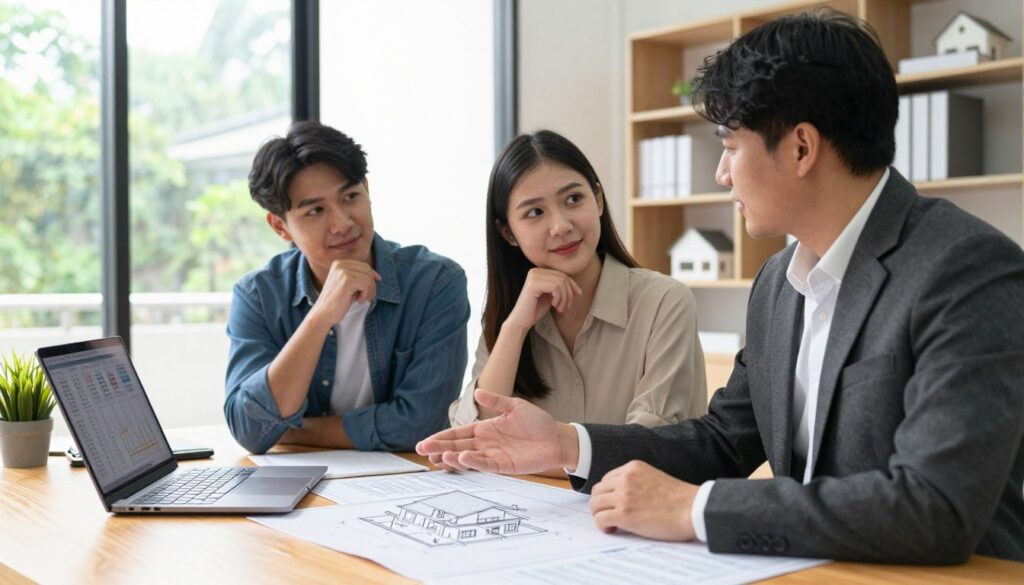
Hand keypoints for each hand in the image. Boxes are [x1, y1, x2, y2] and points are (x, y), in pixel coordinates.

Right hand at [311, 260, 380, 323]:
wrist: (323, 314)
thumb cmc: (337, 302)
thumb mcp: (347, 285)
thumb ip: (358, 277)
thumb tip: (377, 276)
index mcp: (339, 264)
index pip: (363, 266)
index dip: (372, 275)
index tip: (376, 283)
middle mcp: (340, 265)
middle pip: (367, 270)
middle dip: (371, 284)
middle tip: (367, 296)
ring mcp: (342, 272)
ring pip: (368, 277)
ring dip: (369, 290)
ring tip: (361, 299)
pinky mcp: (346, 281)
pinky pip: (366, 284)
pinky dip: (366, 294)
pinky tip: (358, 300)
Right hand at [417, 389, 579, 473]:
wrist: (558, 438)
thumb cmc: (538, 422)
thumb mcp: (515, 406)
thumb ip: (496, 401)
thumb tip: (477, 393)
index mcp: (486, 429)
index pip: (459, 434)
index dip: (442, 438)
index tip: (425, 442)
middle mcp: (486, 443)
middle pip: (458, 447)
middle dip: (440, 449)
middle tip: (423, 451)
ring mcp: (494, 455)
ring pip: (468, 457)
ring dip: (453, 457)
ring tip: (438, 457)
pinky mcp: (504, 465)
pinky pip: (485, 464)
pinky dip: (473, 462)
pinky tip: (461, 458)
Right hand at [505, 268, 582, 331]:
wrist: (521, 321)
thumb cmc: (536, 309)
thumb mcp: (551, 295)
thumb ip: (560, 287)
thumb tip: (577, 287)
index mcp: (539, 271)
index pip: (562, 274)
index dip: (573, 284)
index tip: (578, 295)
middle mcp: (535, 271)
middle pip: (563, 277)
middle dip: (569, 293)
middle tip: (566, 307)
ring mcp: (533, 276)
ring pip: (560, 282)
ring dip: (564, 298)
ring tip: (560, 308)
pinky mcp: (533, 284)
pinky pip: (555, 287)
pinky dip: (559, 298)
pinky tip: (554, 306)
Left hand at [589, 460, 698, 540]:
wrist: (693, 509)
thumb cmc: (679, 499)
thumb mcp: (654, 479)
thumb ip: (636, 482)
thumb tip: (620, 497)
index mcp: (633, 467)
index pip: (607, 479)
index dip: (608, 494)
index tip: (614, 504)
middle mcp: (626, 478)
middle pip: (597, 491)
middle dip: (601, 504)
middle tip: (610, 515)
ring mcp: (624, 495)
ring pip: (595, 505)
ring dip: (600, 515)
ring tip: (612, 523)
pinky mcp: (624, 514)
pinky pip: (600, 519)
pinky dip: (602, 526)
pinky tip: (613, 529)